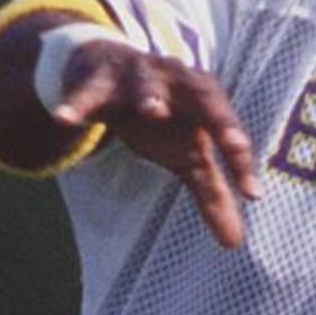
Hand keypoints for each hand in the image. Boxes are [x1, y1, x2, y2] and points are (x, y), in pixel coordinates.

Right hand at [49, 39, 261, 247]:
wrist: (107, 71)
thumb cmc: (161, 117)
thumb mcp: (187, 154)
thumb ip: (212, 194)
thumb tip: (234, 243)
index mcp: (204, 99)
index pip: (228, 130)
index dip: (241, 161)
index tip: (252, 194)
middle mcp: (177, 81)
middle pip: (204, 94)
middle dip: (217, 115)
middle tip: (233, 141)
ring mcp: (137, 76)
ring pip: (145, 82)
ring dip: (150, 94)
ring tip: (154, 111)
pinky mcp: (98, 80)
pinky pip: (87, 93)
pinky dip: (76, 103)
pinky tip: (63, 119)